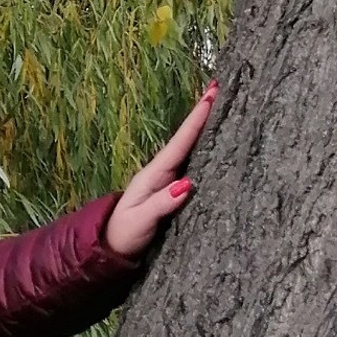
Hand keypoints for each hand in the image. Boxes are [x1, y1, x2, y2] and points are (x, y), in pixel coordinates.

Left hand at [104, 79, 216, 258]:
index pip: (179, 142)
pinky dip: (206, 149)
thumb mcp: (142, 221)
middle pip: (188, 139)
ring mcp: (169, 181)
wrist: (112, 248)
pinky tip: (219, 142)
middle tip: (221, 87)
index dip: (196, 119)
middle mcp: (163, 172)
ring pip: (192, 149)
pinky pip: (194, 165)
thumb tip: (187, 185)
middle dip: (204, 114)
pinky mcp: (174, 192)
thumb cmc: (125, 235)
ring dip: (207, 129)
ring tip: (224, 106)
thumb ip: (162, 204)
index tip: (211, 95)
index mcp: (154, 174)